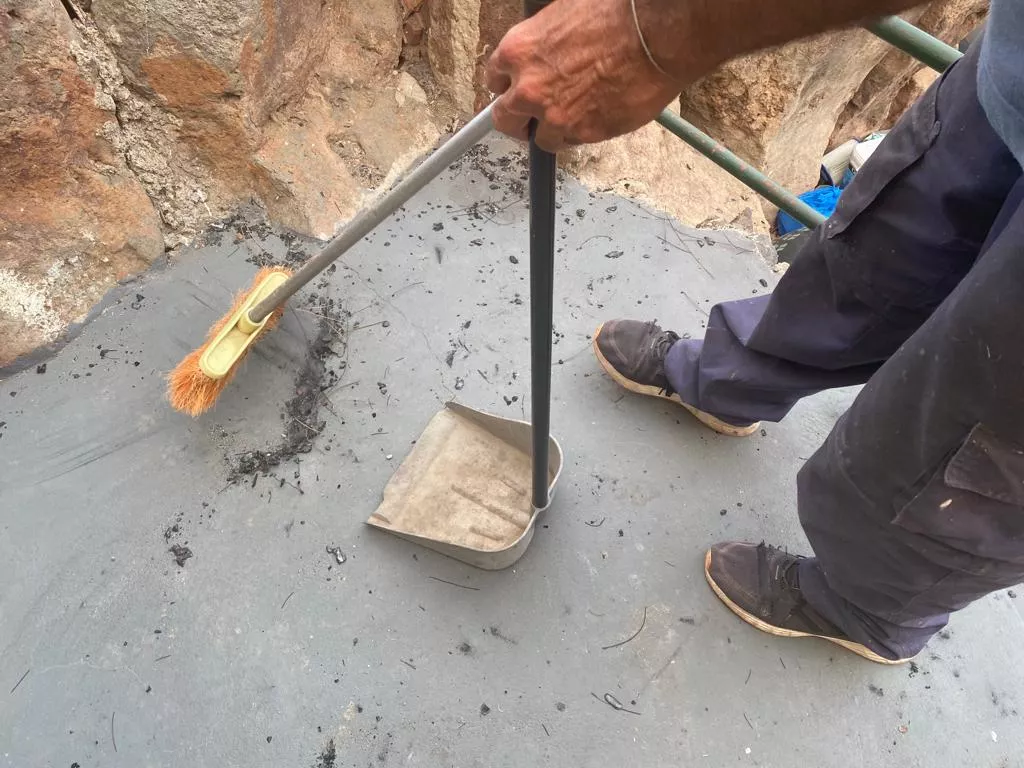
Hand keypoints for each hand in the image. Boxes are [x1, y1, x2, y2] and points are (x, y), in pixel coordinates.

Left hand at [485, 0, 682, 151]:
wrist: (655, 35)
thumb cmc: (616, 15)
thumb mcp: (562, 14)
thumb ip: (541, 44)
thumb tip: (541, 55)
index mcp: (517, 51)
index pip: (494, 80)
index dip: (507, 86)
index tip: (515, 90)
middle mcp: (528, 88)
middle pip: (505, 120)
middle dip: (518, 119)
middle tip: (532, 117)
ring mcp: (555, 116)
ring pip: (540, 138)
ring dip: (552, 130)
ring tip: (575, 114)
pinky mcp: (583, 134)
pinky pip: (572, 143)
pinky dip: (580, 133)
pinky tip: (596, 114)